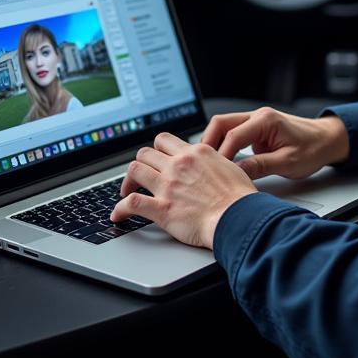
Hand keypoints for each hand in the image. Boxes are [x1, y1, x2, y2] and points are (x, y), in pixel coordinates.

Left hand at [110, 132, 256, 249]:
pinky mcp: (162, 209)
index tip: (156, 160)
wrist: (239, 217)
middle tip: (140, 177)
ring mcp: (168, 186)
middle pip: (145, 153)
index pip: (164, 140)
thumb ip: (212, 162)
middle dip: (140, 164)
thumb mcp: (229, 166)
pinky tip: (118, 215)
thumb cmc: (239, 198)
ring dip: (127, 181)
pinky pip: (132, 203)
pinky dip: (120, 209)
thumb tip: (209, 165)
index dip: (157, 150)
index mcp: (195, 153)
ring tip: (125, 192)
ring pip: (135, 170)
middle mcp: (179, 165)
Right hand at [201, 107, 349, 179]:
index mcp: (266, 120)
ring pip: (224, 127)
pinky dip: (224, 145)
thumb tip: (236, 173)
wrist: (327, 140)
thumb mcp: (288, 162)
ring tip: (209, 164)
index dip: (221, 155)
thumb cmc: (313, 148)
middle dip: (209, 143)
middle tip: (202, 164)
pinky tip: (222, 162)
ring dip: (215, 143)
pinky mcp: (255, 129)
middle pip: (221, 123)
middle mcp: (258, 116)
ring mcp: (256, 121)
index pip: (233, 135)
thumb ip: (260, 166)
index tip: (215, 172)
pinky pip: (233, 133)